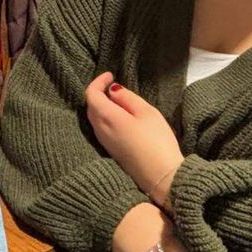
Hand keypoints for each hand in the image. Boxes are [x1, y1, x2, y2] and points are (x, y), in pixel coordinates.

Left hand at [85, 72, 182, 199]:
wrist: (161, 177)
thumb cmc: (157, 141)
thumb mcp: (147, 113)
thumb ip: (127, 98)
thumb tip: (112, 90)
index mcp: (107, 118)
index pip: (91, 94)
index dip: (98, 81)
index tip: (110, 74)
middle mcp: (99, 130)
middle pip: (91, 106)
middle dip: (98, 92)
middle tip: (113, 84)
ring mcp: (103, 142)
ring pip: (95, 118)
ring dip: (101, 105)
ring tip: (117, 99)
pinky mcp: (110, 151)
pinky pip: (101, 128)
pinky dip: (105, 117)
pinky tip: (120, 116)